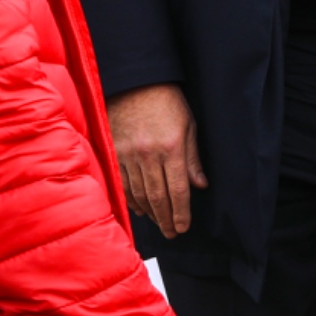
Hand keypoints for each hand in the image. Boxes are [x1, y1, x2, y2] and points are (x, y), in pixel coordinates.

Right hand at [109, 85, 205, 236]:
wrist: (135, 82)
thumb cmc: (166, 102)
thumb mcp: (188, 125)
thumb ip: (193, 158)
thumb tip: (200, 185)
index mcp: (172, 148)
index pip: (178, 190)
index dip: (181, 213)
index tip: (183, 227)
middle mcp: (149, 155)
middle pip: (158, 197)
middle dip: (166, 219)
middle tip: (171, 233)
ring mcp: (129, 155)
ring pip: (140, 194)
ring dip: (150, 213)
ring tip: (159, 223)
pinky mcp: (115, 152)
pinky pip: (123, 184)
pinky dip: (131, 200)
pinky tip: (139, 209)